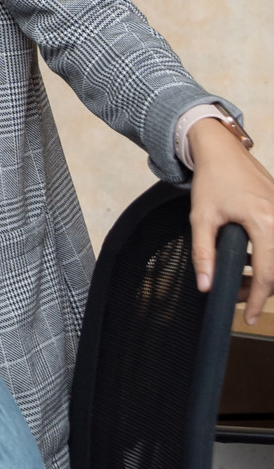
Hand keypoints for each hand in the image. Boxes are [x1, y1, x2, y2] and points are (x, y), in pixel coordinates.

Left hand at [189, 117, 273, 321]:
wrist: (223, 151)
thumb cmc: (212, 180)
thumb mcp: (201, 217)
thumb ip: (203, 253)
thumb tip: (205, 285)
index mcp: (265, 222)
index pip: (268, 273)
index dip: (258, 299)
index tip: (247, 316)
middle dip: (261, 290)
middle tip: (239, 299)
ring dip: (265, 275)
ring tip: (242, 283)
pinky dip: (268, 259)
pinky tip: (249, 263)